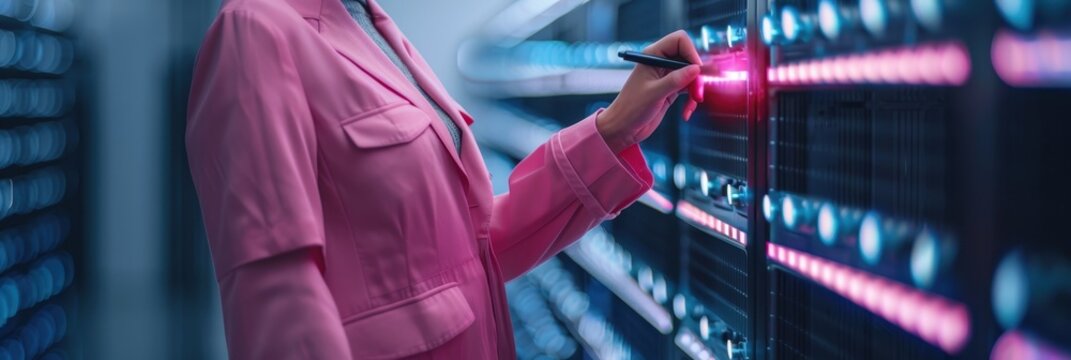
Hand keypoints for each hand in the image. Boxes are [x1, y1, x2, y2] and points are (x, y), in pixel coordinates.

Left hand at [598, 30, 703, 152]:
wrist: (623, 128)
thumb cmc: (631, 109)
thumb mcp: (654, 93)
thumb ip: (675, 80)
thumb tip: (696, 69)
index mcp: (652, 56)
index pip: (679, 40)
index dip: (690, 51)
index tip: (696, 69)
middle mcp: (661, 62)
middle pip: (689, 57)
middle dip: (697, 74)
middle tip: (698, 91)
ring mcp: (667, 76)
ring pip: (692, 74)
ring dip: (696, 89)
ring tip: (693, 103)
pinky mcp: (672, 89)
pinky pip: (690, 88)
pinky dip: (692, 99)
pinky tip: (686, 113)